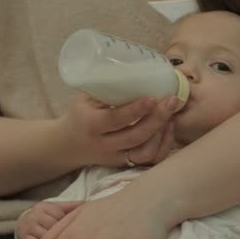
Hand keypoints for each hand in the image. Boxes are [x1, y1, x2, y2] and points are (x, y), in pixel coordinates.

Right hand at [17, 201, 83, 238]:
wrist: (24, 222)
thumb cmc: (45, 215)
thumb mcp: (56, 208)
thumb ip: (70, 206)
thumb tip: (87, 203)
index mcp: (44, 206)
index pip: (60, 215)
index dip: (67, 223)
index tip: (72, 227)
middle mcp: (35, 215)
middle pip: (53, 227)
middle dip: (62, 233)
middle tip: (70, 238)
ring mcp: (29, 227)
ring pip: (46, 237)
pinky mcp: (25, 238)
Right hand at [58, 94, 178, 166]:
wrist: (67, 145)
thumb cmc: (79, 115)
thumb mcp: (85, 99)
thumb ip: (107, 90)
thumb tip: (139, 74)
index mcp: (91, 125)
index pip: (116, 119)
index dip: (136, 109)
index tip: (153, 97)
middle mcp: (104, 145)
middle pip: (136, 137)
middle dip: (157, 119)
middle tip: (171, 101)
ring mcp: (116, 158)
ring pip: (145, 153)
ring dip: (163, 134)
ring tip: (171, 114)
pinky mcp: (126, 165)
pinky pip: (150, 161)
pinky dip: (163, 145)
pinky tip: (169, 128)